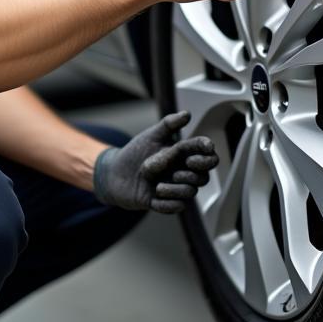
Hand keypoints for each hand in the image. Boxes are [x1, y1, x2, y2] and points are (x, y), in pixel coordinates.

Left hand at [92, 110, 218, 213]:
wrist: (114, 173)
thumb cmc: (135, 153)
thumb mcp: (151, 135)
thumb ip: (169, 124)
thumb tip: (187, 114)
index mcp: (182, 156)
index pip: (206, 156)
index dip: (207, 154)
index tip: (204, 148)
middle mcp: (181, 172)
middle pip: (203, 177)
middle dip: (192, 174)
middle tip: (175, 171)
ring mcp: (174, 188)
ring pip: (190, 192)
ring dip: (176, 189)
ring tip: (158, 185)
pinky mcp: (164, 202)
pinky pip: (176, 207)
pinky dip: (168, 203)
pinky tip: (155, 196)